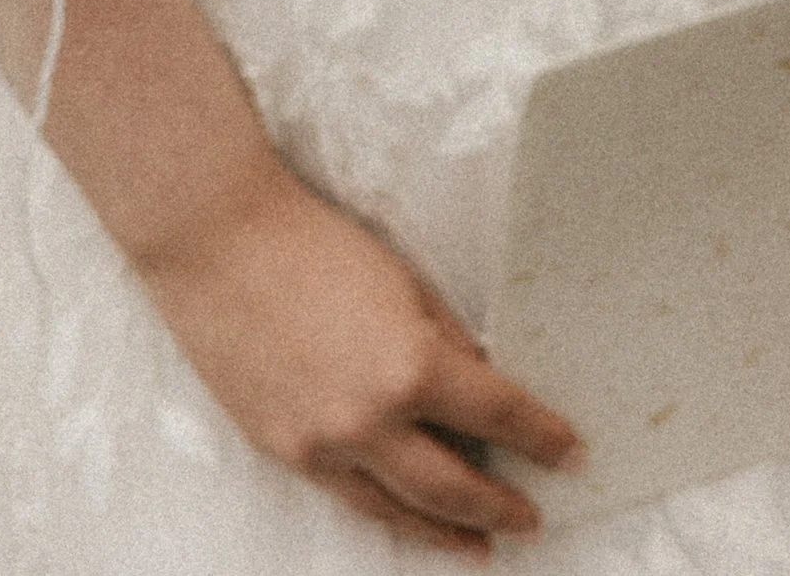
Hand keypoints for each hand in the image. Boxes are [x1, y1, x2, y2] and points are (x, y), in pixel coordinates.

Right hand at [140, 156, 578, 554]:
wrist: (219, 244)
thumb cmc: (315, 245)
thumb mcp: (405, 284)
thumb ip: (446, 342)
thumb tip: (480, 384)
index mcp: (410, 366)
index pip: (498, 415)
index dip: (541, 437)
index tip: (569, 452)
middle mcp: (368, 421)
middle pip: (452, 486)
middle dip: (500, 504)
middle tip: (532, 517)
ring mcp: (320, 445)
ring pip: (396, 511)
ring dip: (445, 532)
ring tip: (480, 545)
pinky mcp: (282, 451)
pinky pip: (346, 496)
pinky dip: (385, 511)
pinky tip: (407, 515)